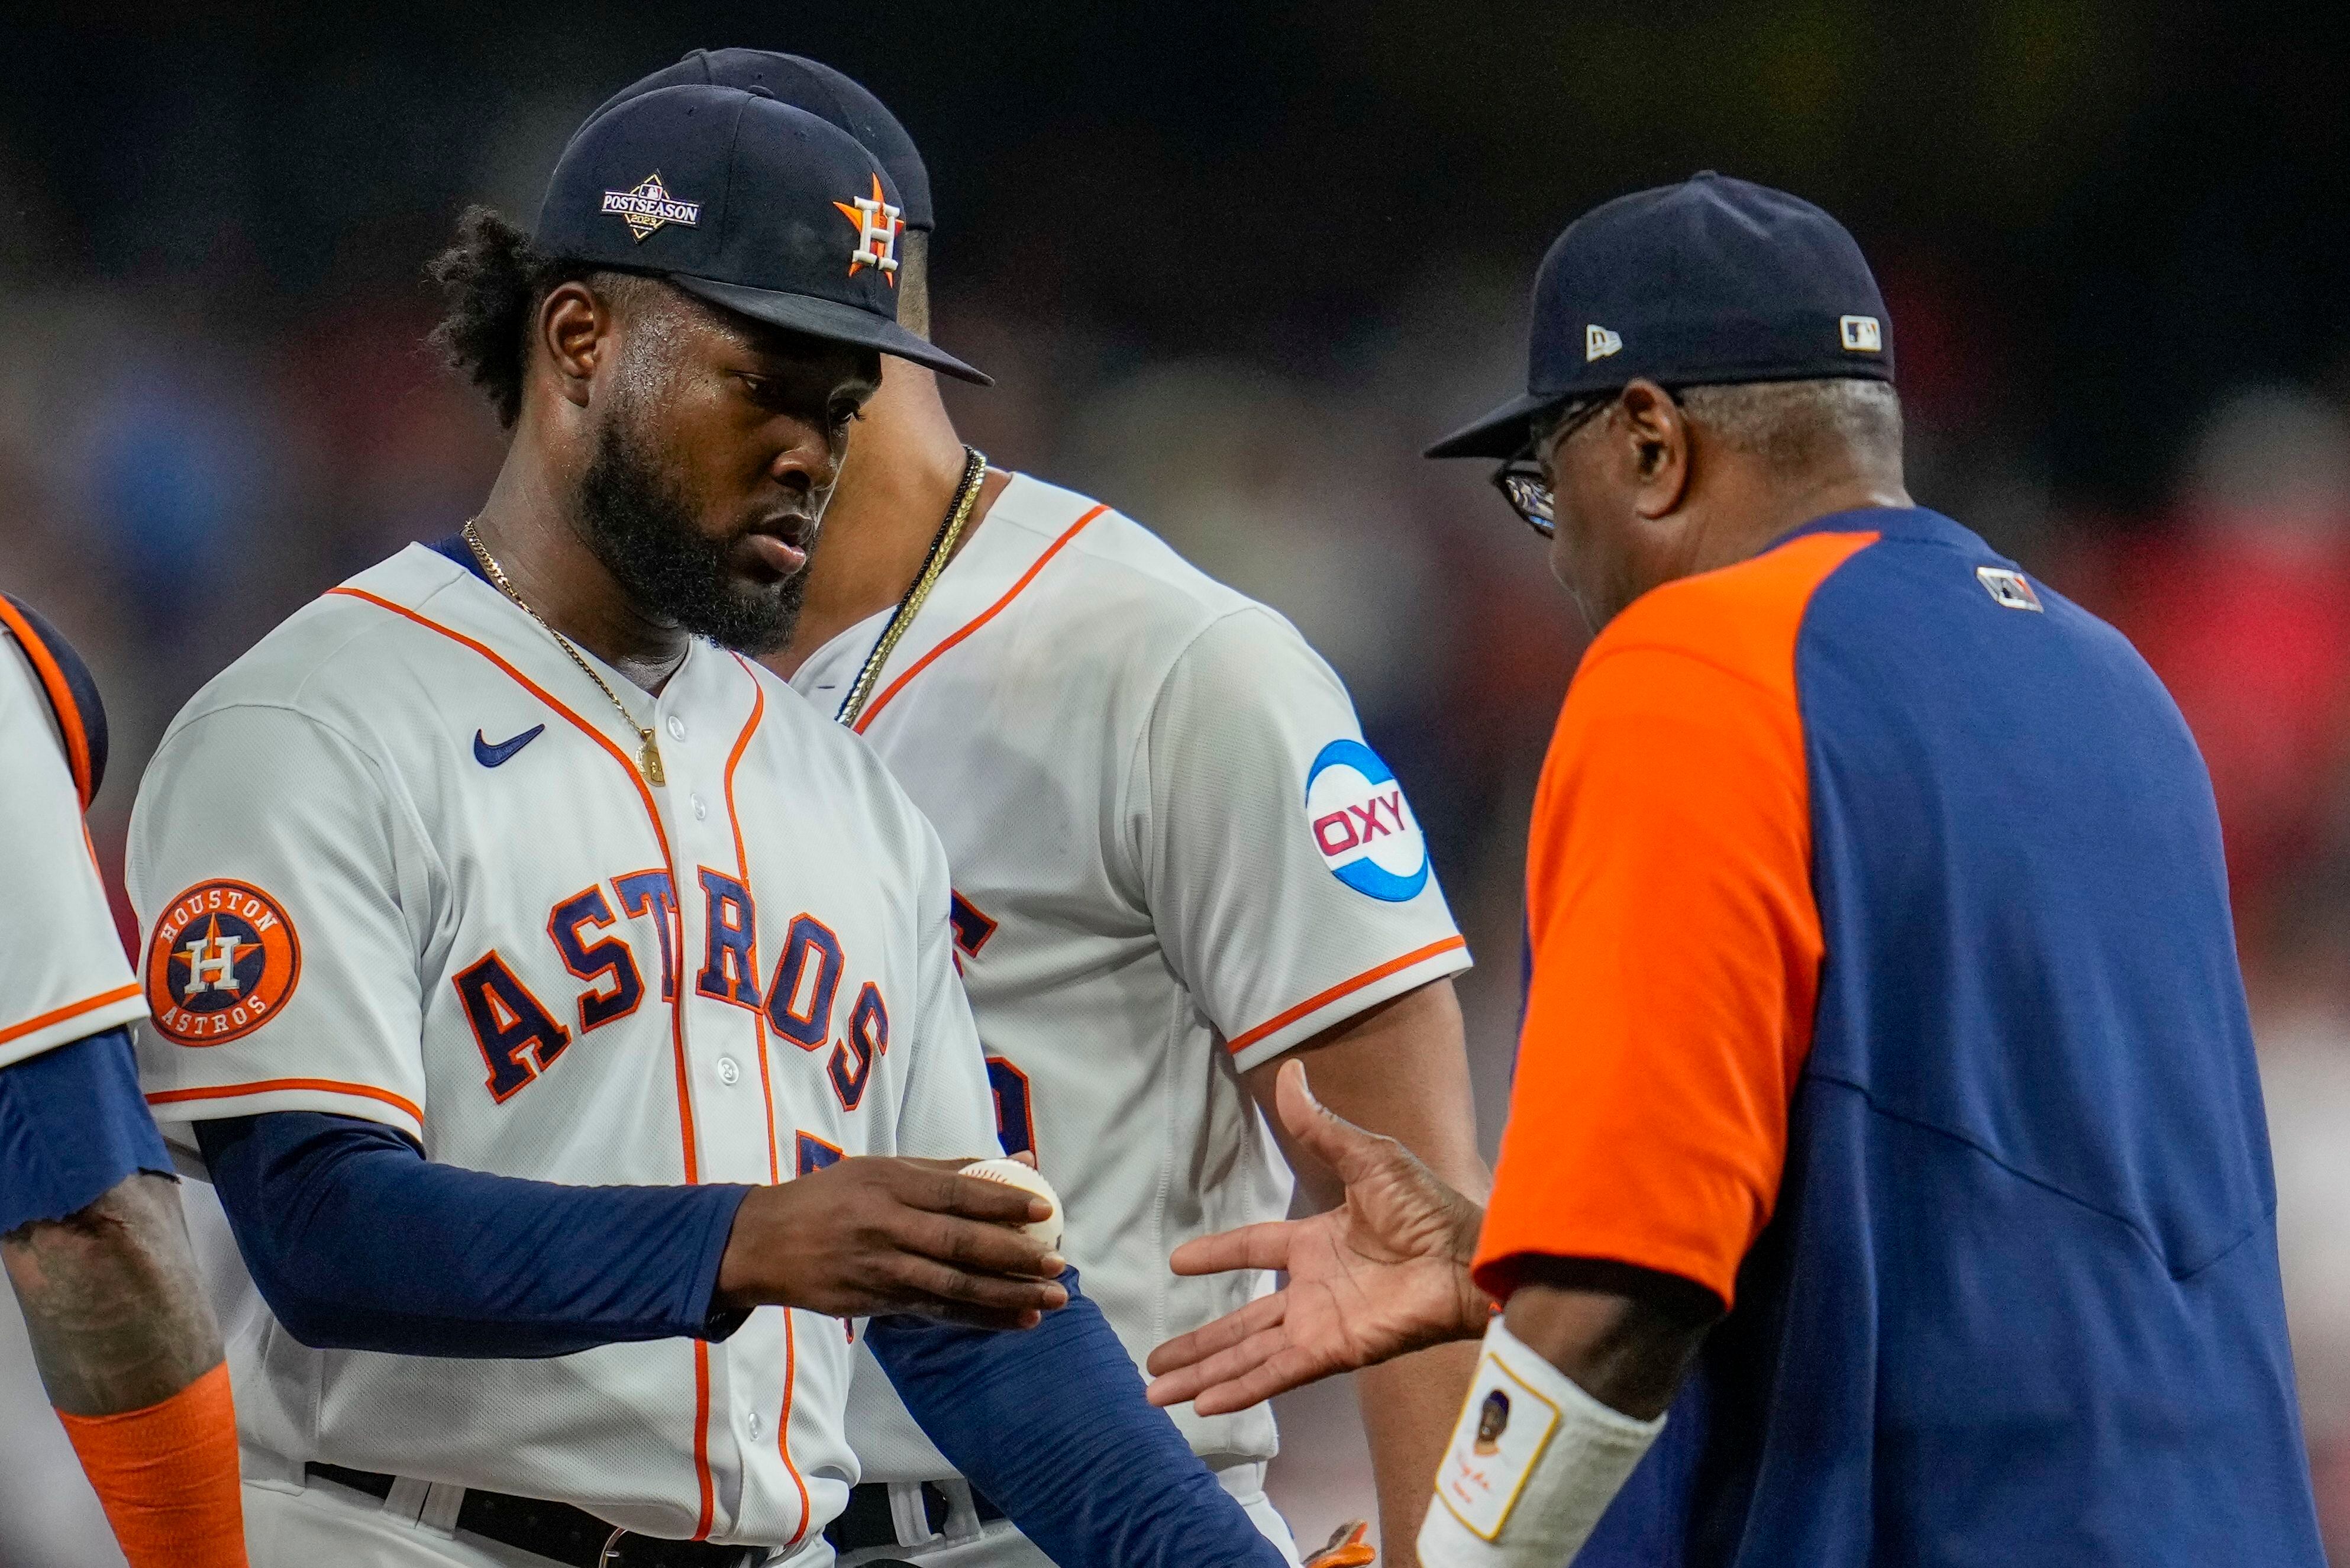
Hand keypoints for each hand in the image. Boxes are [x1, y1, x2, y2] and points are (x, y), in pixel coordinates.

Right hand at [717, 1156, 1068, 1330]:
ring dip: (1006, 1296)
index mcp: (890, 1182)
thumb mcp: (882, 1169)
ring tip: (1051, 1300)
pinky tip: (1017, 1320)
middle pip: (959, 1244)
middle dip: (1013, 1256)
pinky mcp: (874, 1303)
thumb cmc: (832, 1197)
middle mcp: (886, 1225)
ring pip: (952, 1286)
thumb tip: (1022, 1156)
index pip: (957, 1192)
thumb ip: (952, 1168)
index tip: (1045, 1209)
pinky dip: (980, 1317)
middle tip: (1058, 1264)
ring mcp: (879, 1268)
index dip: (1003, 1200)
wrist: (762, 1243)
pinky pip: (936, 1311)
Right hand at [1145, 1060, 1488, 1413]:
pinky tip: (1204, 1405)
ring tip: (1158, 1392)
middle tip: (1153, 1358)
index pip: (1253, 1250)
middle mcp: (1312, 1289)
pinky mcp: (1334, 1351)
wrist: (1468, 1256)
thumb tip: (1291, 1072)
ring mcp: (1320, 1323)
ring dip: (1204, 1373)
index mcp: (1316, 1243)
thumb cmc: (1428, 1207)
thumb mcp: (1368, 1158)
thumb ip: (1321, 1127)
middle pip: (1240, 1320)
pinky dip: (1241, 1388)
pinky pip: (1277, 1373)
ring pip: (1248, 1353)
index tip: (1177, 1262)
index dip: (1216, 1254)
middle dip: (1197, 1342)